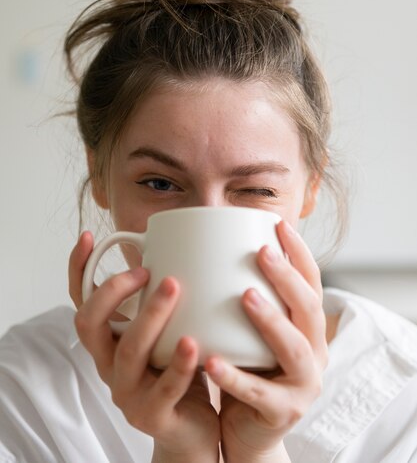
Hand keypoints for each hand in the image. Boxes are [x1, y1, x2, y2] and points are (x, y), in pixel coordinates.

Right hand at [69, 232, 219, 462]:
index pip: (80, 302)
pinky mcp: (153, 416)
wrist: (192, 431)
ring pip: (129, 351)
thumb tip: (180, 242)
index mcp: (108, 341)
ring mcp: (128, 393)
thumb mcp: (164, 330)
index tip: (87, 236)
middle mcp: (109, 365)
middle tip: (146, 269)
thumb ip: (161, 297)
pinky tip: (193, 342)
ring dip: (150, 315)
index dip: (78, 270)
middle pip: (91, 324)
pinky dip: (178, 364)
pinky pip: (164, 389)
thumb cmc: (178, 370)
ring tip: (173, 286)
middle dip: (113, 290)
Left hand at [205, 221, 326, 462]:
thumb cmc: (246, 366)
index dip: (299, 253)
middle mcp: (314, 351)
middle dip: (287, 278)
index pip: (311, 282)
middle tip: (261, 252)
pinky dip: (234, 376)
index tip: (279, 225)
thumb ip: (242, 292)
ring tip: (246, 297)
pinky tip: (211, 360)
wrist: (248, 429)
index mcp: (307, 327)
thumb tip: (213, 243)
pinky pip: (258, 393)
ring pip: (294, 349)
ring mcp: (303, 384)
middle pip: (308, 309)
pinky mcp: (283, 412)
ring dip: (272, 320)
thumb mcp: (249, 328)